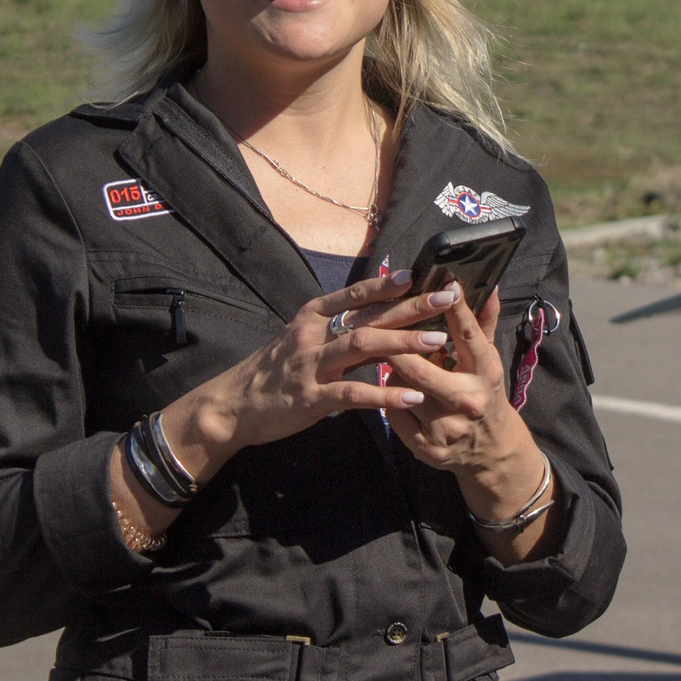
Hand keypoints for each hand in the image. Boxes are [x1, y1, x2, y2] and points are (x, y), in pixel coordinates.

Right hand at [123, 270, 451, 523]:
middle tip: (447, 300)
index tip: (418, 274)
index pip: (354, 295)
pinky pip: (354, 394)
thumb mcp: (300, 339)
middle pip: (369, 317)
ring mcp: (311, 366)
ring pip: (364, 348)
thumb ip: (334, 327)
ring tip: (440, 343)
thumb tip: (372, 310)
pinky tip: (411, 397)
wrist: (233, 406)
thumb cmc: (273, 371)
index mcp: (311, 317)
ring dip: (405, 344)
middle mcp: (312, 335)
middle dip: (411, 308)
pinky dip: (384, 394)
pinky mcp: (311, 398)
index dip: (386, 284)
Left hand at [381, 290, 555, 559]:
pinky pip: (393, 414)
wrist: (491, 451)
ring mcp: (445, 428)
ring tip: (387, 359)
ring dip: (391, 372)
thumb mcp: (488, 360)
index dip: (453, 308)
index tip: (443, 283)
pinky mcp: (426, 447)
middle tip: (377, 325)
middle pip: (419, 368)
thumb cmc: (485, 393)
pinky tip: (390, 391)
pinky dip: (389, 399)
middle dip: (395, 345)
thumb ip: (483, 323)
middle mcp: (468, 402)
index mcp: (486, 374)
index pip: (467, 335)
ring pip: (401, 391)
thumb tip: (490, 285)